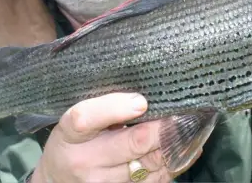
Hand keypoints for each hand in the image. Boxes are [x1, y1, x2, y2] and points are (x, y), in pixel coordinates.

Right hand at [30, 93, 183, 182]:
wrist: (58, 182)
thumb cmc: (73, 140)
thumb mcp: (75, 117)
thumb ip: (102, 100)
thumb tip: (142, 78)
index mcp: (69, 133)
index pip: (84, 118)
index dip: (113, 108)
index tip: (140, 100)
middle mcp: (84, 160)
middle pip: (130, 144)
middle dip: (162, 128)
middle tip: (185, 110)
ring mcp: (103, 182)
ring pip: (149, 164)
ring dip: (175, 144)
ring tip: (193, 123)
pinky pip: (156, 180)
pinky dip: (176, 161)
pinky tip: (189, 145)